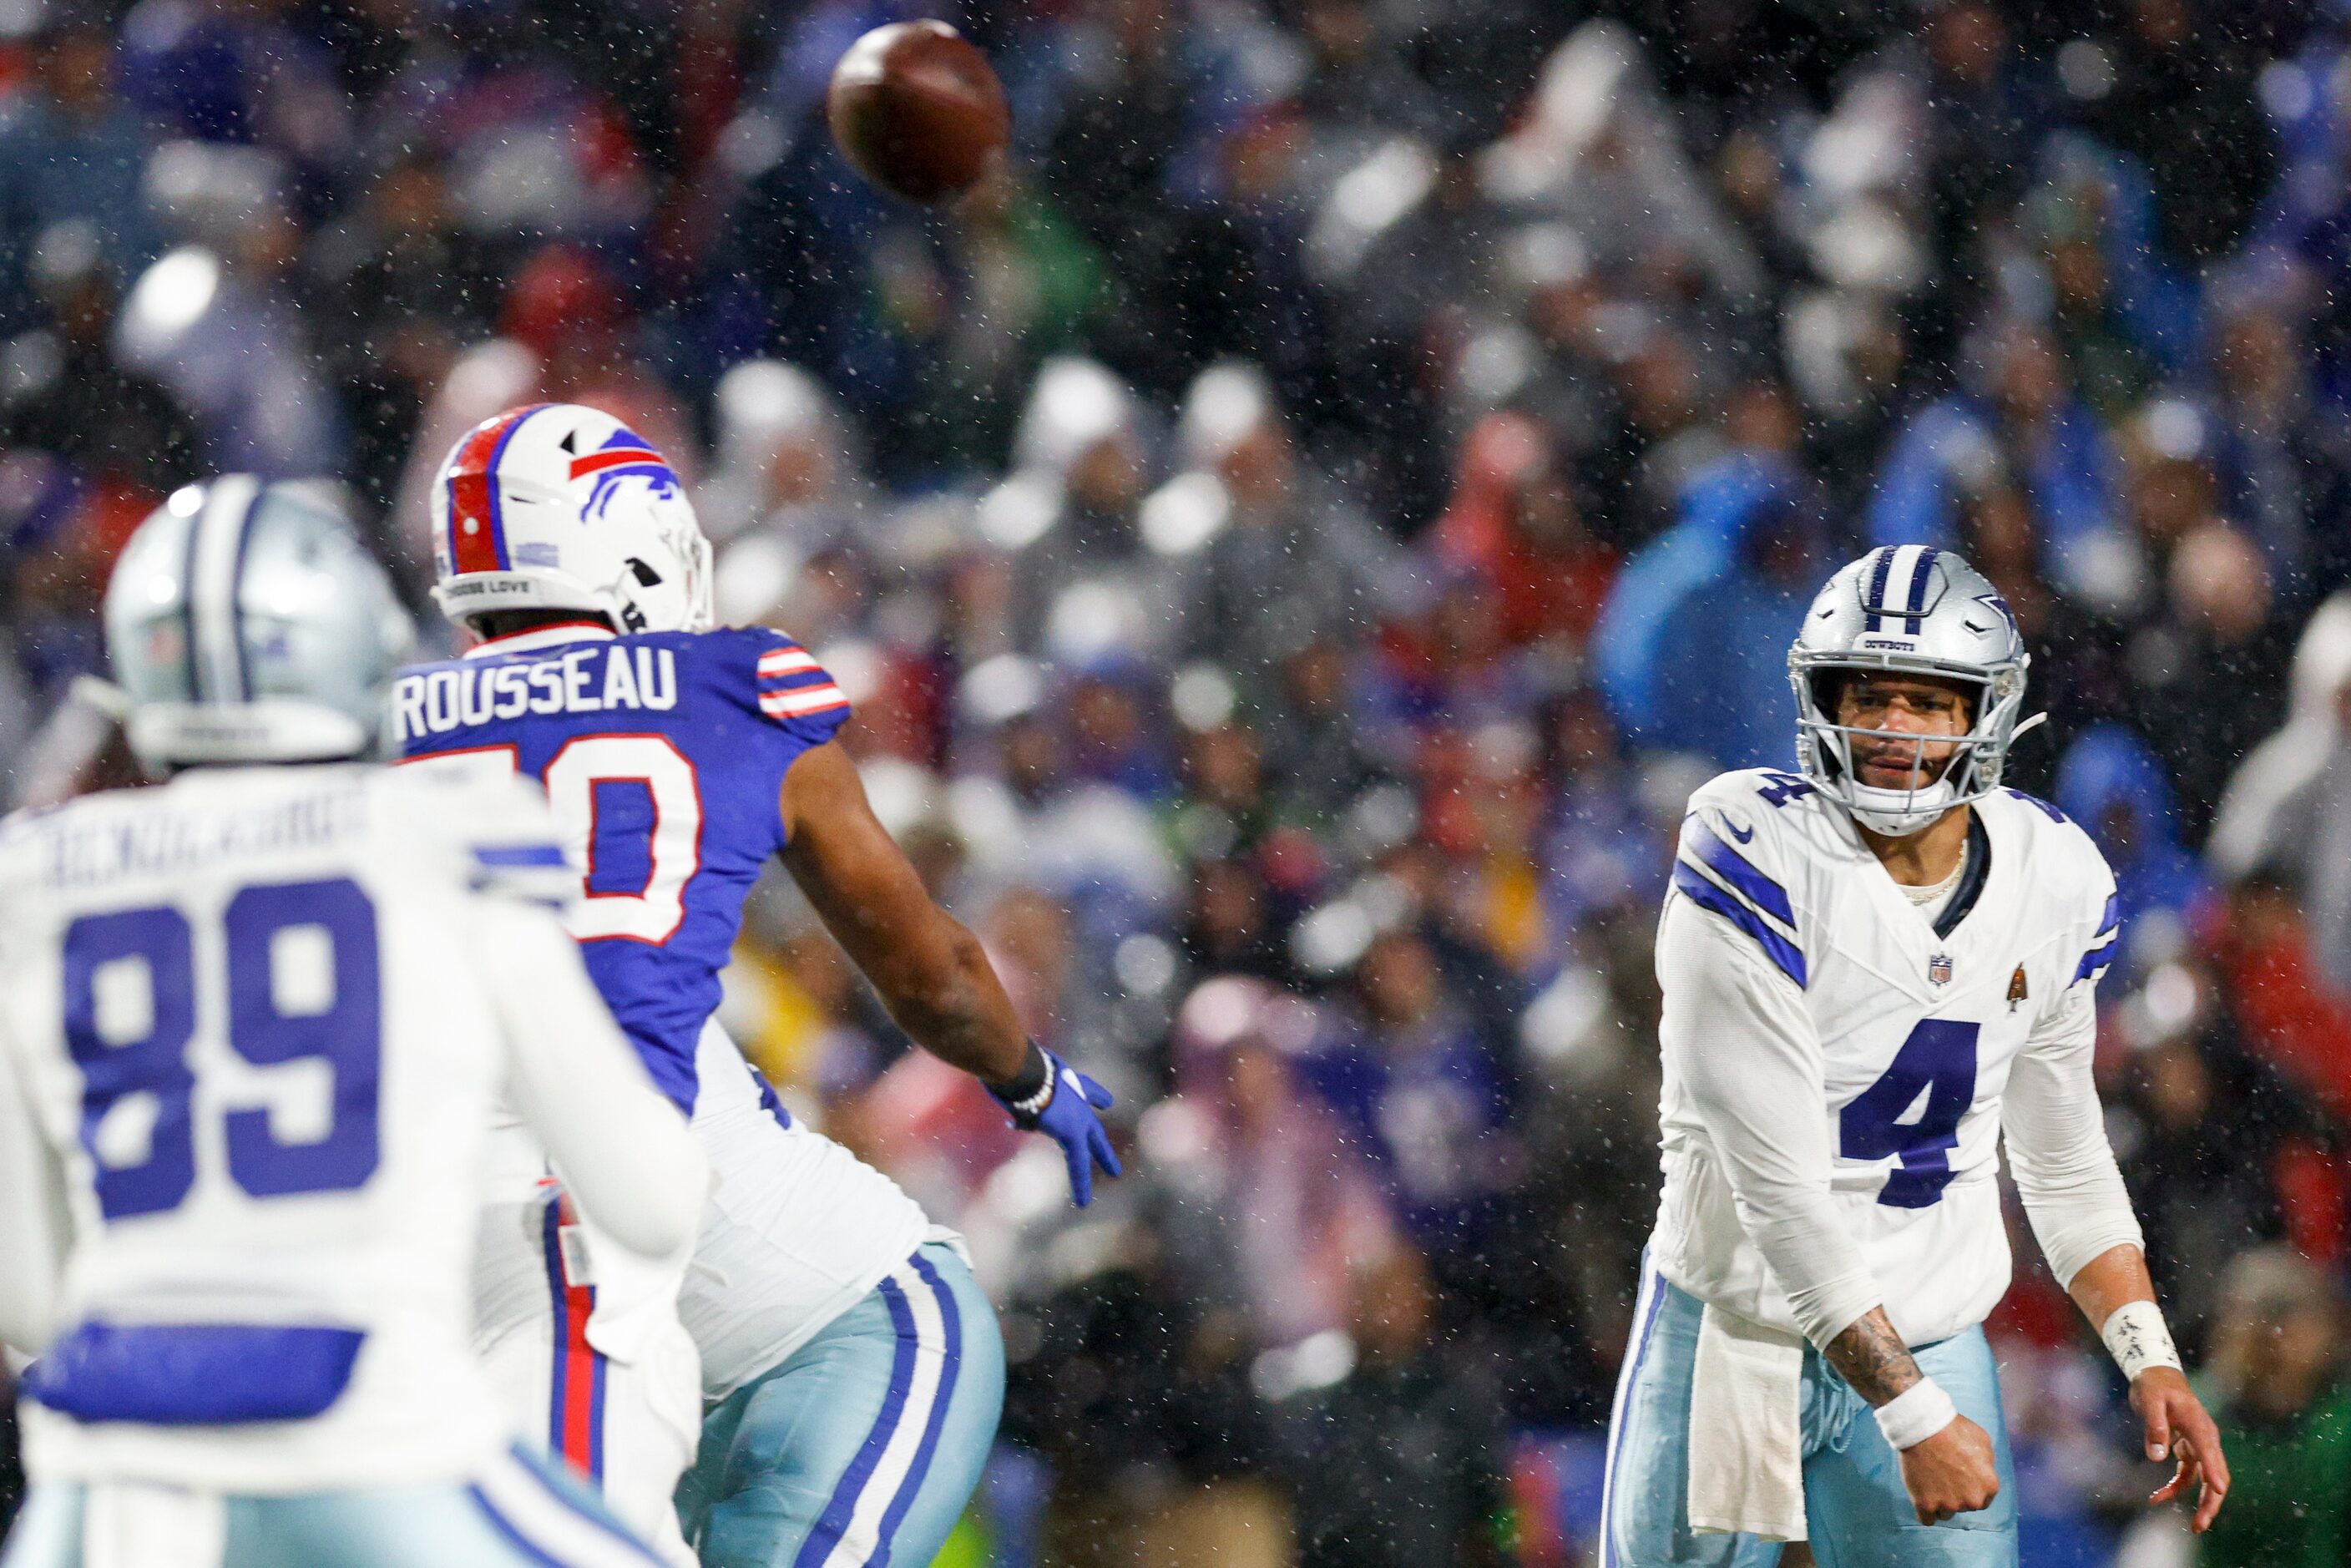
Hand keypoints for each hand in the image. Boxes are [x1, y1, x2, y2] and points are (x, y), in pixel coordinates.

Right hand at [989, 1051, 1120, 1206]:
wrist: (1021, 1067)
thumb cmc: (1011, 1066)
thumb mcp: (1019, 1079)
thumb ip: (1020, 1096)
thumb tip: (1015, 1120)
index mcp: (1065, 1081)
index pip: (1086, 1090)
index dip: (1095, 1097)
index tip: (1107, 1103)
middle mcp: (1075, 1098)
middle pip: (1093, 1128)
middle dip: (1101, 1147)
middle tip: (1114, 1168)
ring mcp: (1076, 1116)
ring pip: (1087, 1149)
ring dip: (1099, 1162)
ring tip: (1109, 1179)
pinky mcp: (1073, 1132)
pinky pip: (1078, 1163)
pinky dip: (1080, 1183)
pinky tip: (1083, 1201)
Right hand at [1896, 1414, 1999, 1524]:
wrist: (1923, 1427)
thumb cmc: (1954, 1430)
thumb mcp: (1983, 1441)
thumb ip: (1987, 1463)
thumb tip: (1983, 1471)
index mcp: (1989, 1486)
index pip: (1983, 1499)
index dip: (1971, 1488)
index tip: (1960, 1479)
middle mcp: (1971, 1500)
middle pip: (1965, 1507)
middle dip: (1957, 1495)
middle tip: (1944, 1476)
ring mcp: (1948, 1505)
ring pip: (1946, 1513)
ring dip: (1940, 1502)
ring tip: (1931, 1483)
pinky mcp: (1925, 1505)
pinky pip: (1927, 1519)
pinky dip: (1925, 1511)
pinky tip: (1923, 1498)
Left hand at [2132, 1366, 2228, 1532]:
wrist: (2157, 1375)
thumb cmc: (2153, 1385)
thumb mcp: (2148, 1400)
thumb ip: (2154, 1426)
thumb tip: (2157, 1457)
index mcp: (2198, 1424)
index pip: (2209, 1451)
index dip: (2214, 1471)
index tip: (2218, 1489)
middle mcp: (2204, 1437)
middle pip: (2216, 1473)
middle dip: (2211, 1501)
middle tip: (2200, 1524)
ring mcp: (2199, 1445)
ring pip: (2205, 1479)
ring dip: (2200, 1502)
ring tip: (2194, 1526)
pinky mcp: (2188, 1449)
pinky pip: (2187, 1475)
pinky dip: (2176, 1487)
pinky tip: (2158, 1497)